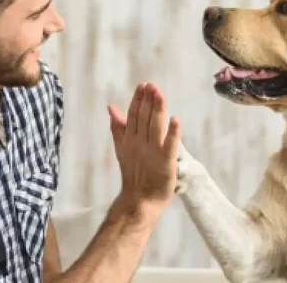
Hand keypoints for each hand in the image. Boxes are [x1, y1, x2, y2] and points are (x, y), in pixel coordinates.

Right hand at [107, 83, 180, 220]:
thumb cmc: (134, 174)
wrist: (139, 200)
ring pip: (155, 127)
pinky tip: (175, 120)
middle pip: (144, 118)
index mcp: (130, 139)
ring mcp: (152, 152)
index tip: (143, 85)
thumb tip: (111, 106)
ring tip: (160, 95)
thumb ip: (118, 127)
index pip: (134, 115)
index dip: (139, 100)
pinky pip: (169, 145)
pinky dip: (172, 132)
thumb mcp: (123, 148)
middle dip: (148, 101)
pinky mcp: (165, 162)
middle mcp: (140, 143)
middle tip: (152, 85)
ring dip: (158, 110)